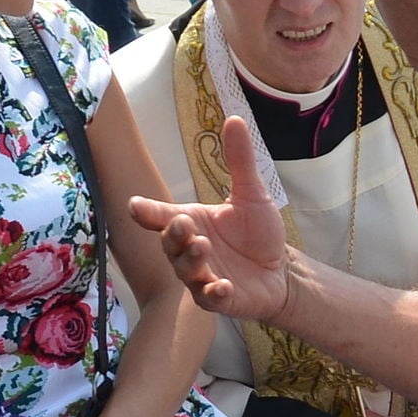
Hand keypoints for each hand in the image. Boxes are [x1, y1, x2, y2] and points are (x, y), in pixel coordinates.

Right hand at [128, 116, 294, 322]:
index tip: (135, 207)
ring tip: (202, 247)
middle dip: (173, 235)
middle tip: (183, 224)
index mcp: (192, 222)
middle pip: (168, 244)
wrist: (282, 271)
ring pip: (184, 271)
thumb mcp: (251, 194)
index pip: (162, 216)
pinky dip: (213, 292)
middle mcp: (190, 249)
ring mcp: (202, 276)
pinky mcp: (219, 298)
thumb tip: (235, 117)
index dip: (147, 212)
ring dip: (190, 260)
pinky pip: (208, 298)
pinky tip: (222, 286)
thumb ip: (239, 160)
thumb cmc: (258, 233)